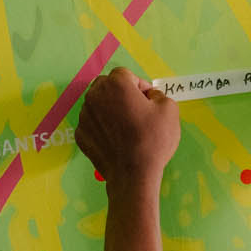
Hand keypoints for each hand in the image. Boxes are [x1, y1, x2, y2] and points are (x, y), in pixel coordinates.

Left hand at [77, 66, 179, 187]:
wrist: (133, 175)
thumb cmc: (153, 140)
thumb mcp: (169, 109)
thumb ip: (158, 94)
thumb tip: (149, 96)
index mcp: (116, 84)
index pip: (125, 75)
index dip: (139, 86)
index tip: (148, 101)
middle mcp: (94, 96)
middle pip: (107, 86)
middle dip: (120, 94)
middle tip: (136, 111)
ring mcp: (84, 116)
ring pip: (97, 104)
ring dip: (110, 109)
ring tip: (126, 128)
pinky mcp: (81, 134)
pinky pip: (92, 123)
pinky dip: (102, 127)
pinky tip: (116, 140)